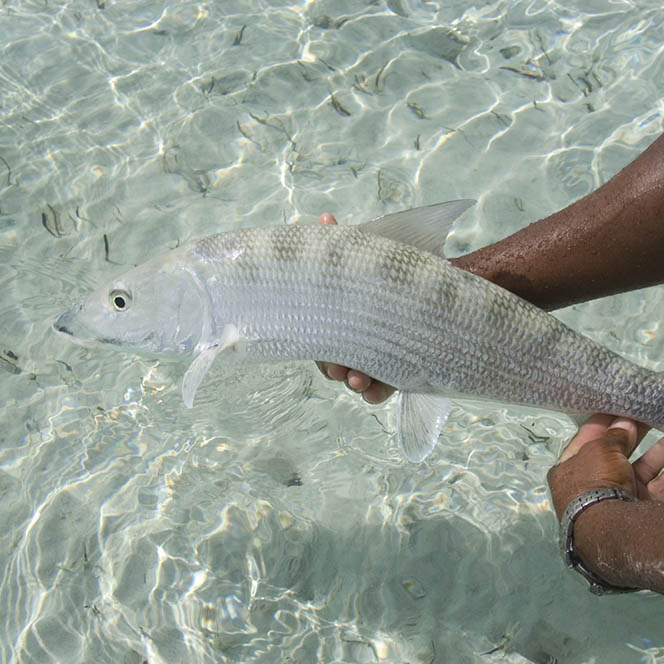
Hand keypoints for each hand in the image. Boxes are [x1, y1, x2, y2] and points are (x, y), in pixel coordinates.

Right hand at [316, 213, 395, 403]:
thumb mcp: (373, 258)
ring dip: (354, 382)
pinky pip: (383, 388)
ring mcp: (376, 357)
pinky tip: (375, 390)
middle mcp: (356, 341)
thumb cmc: (399, 273)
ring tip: (359, 380)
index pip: (323, 340)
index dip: (320, 351)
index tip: (323, 354)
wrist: (441, 286)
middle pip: (334, 363)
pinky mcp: (399, 370)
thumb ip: (349, 241)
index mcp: (345, 318)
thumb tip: (325, 218)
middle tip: (339, 370)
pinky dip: (378, 391)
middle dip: (334, 368)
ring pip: (356, 378)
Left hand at [547, 414, 663, 518]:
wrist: (617, 530)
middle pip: (614, 454)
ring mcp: (619, 498)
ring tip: (659, 423)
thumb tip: (624, 423)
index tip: (615, 406)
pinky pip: (657, 483)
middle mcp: (592, 485)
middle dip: (630, 434)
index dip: (600, 423)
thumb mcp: (599, 450)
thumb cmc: (596, 482)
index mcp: (568, 471)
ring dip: (655, 450)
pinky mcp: (642, 507)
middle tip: (642, 413)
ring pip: (640, 468)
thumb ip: (613, 436)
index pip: (584, 440)